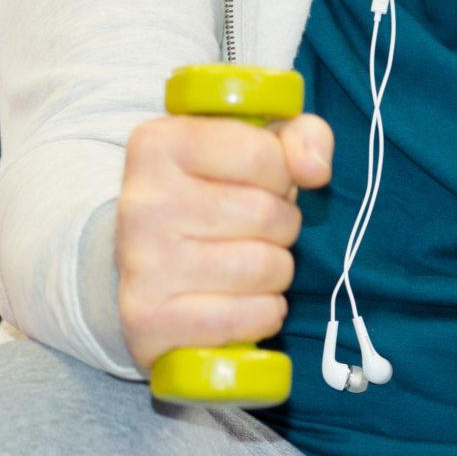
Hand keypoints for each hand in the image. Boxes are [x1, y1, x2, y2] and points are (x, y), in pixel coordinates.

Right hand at [116, 109, 332, 371]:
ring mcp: (142, 263)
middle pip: (267, 214)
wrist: (148, 271)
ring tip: (246, 265)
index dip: (280, 174)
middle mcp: (142, 201)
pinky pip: (250, 316)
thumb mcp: (254, 147)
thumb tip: (315, 170)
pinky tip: (239, 302)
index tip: (259, 183)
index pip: (262, 153)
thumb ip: (299, 135)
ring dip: (274, 272)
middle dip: (281, 226)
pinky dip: (262, 314)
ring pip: (265, 268)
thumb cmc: (213, 199)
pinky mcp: (150, 320)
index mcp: (158, 144)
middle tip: (254, 230)